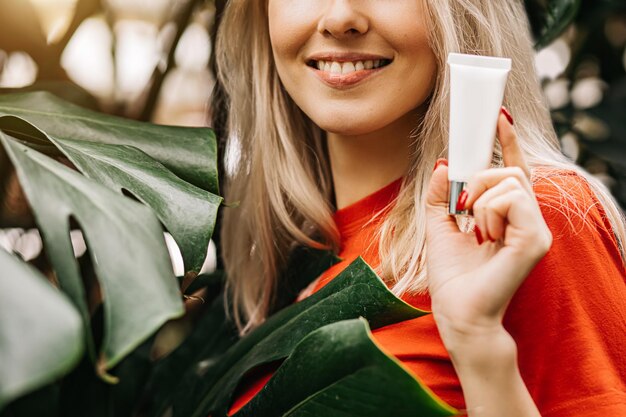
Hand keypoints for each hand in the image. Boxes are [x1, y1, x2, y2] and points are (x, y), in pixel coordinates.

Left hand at [425, 110, 551, 343]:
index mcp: (508, 216)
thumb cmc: (451, 275)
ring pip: (510, 181)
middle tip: (462, 205)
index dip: (508, 143)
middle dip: (478, 178)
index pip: (515, 171)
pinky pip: (510, 199)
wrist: (456, 310)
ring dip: (479, 200)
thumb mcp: (438, 225)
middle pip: (511, 171)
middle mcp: (527, 220)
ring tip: (474, 231)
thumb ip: (440, 195)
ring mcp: (535, 230)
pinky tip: (484, 237)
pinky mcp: (535, 239)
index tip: (498, 118)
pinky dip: (486, 212)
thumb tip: (441, 163)